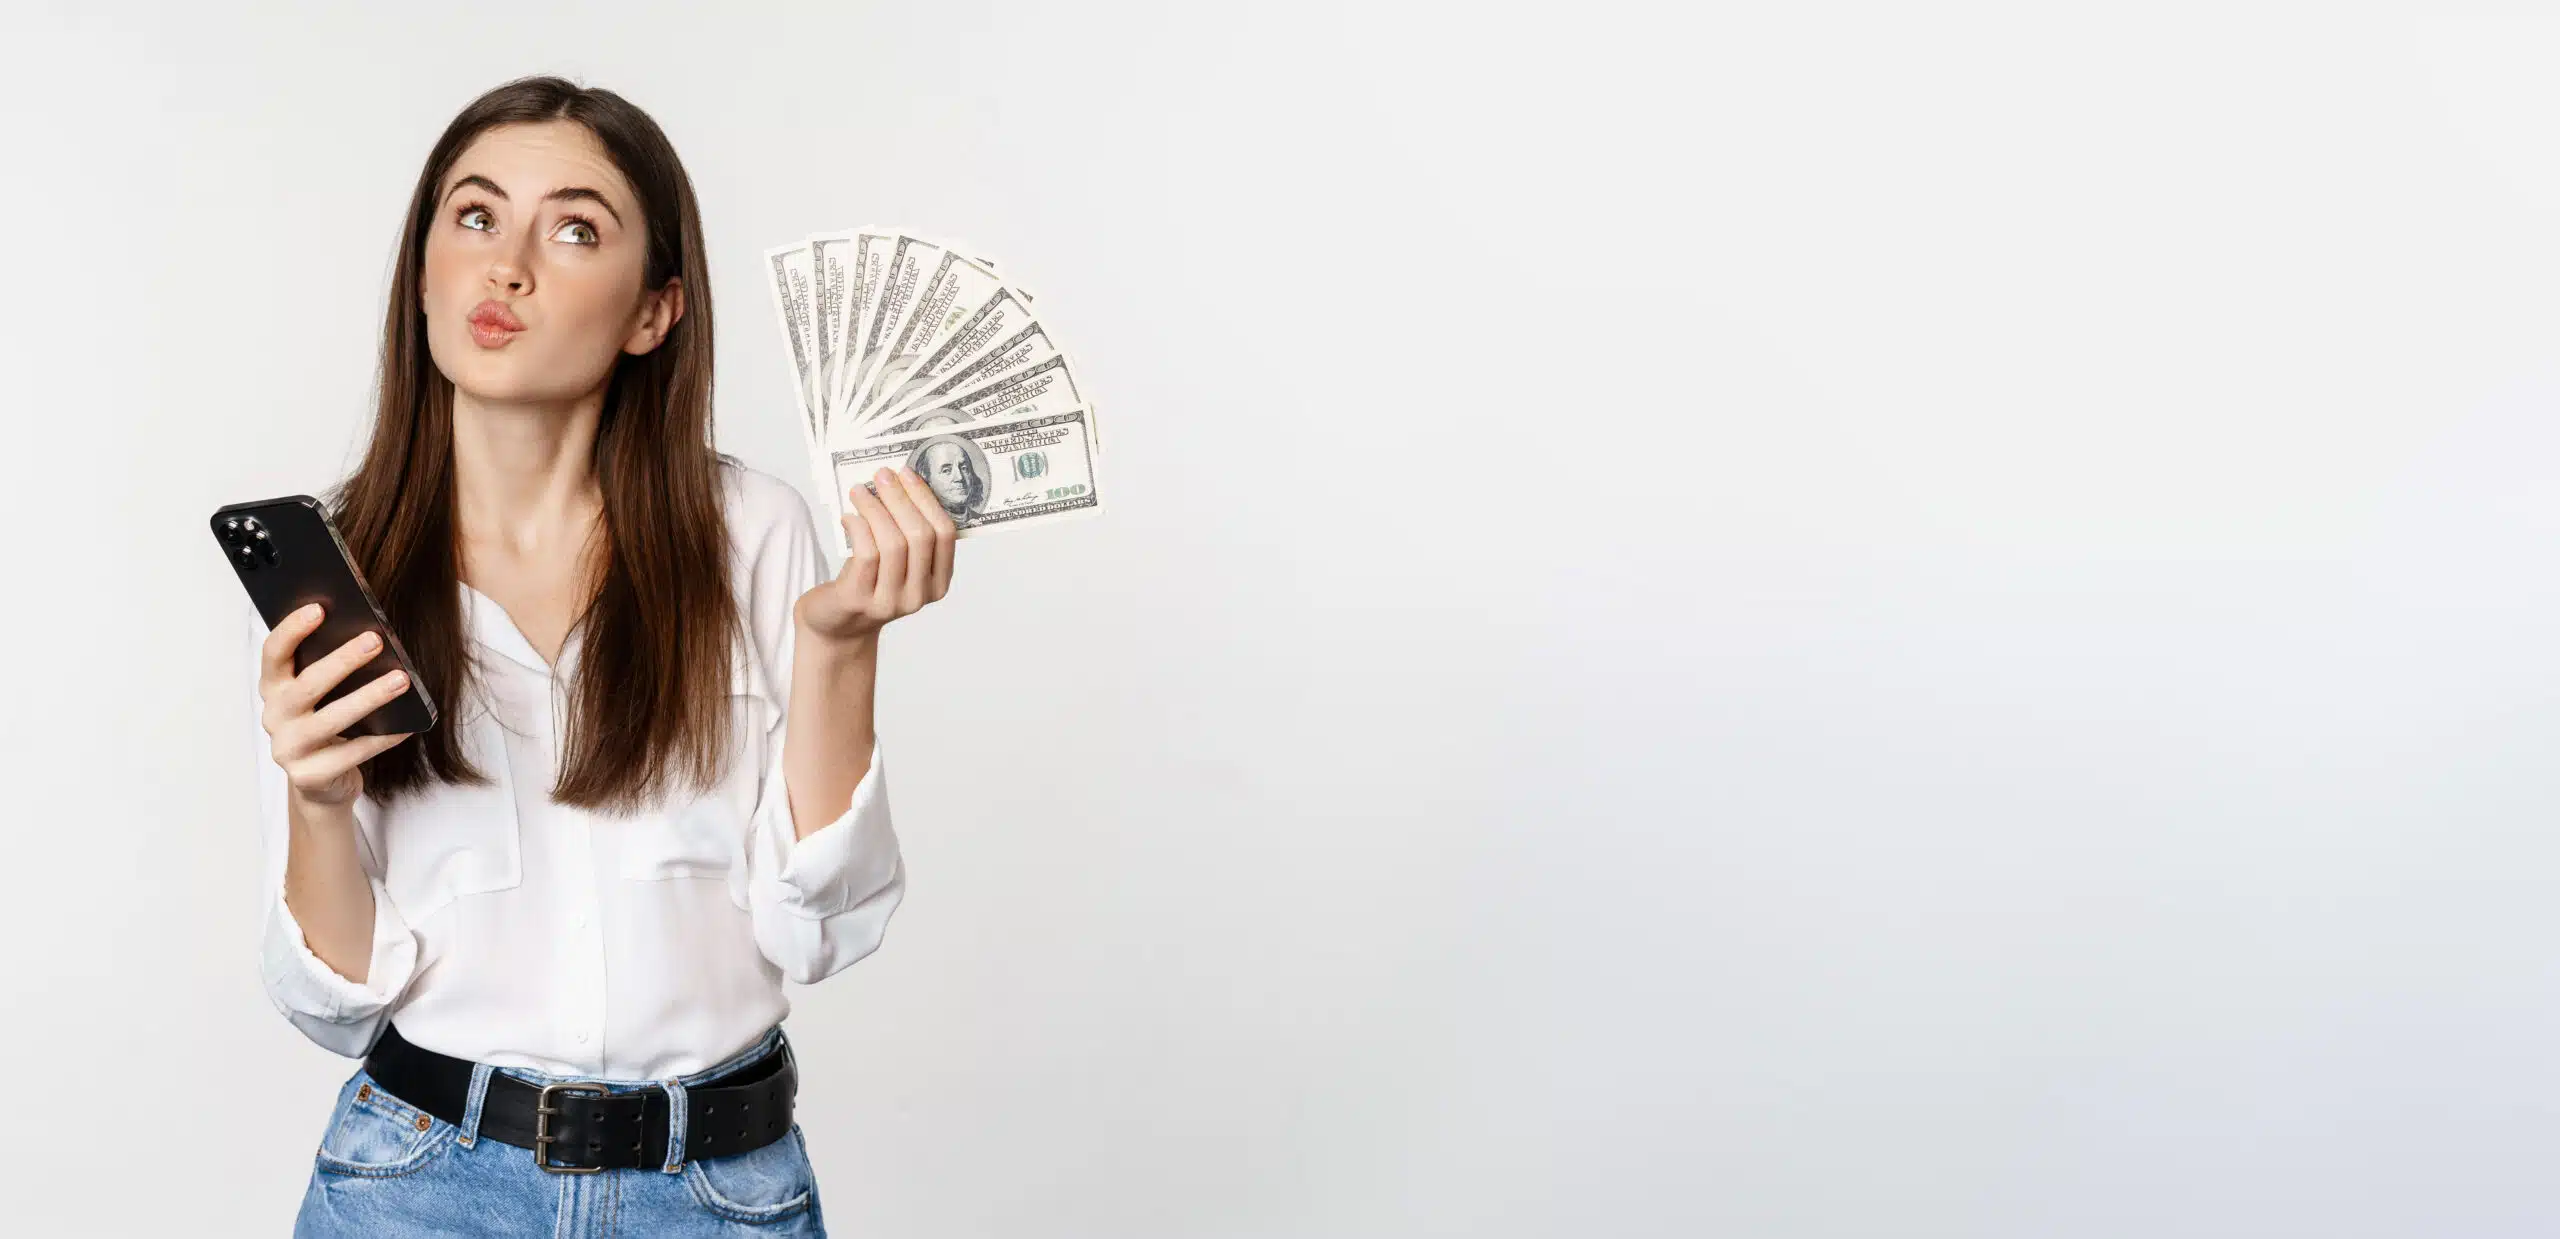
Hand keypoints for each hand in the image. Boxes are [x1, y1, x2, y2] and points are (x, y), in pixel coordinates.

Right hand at [258, 602, 416, 806]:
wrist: (322, 782)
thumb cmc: (327, 723)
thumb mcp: (323, 695)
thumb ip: (331, 667)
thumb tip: (371, 632)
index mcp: (274, 688)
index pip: (274, 653)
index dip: (292, 629)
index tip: (320, 608)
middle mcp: (274, 717)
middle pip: (307, 685)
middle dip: (343, 661)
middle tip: (376, 640)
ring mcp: (288, 749)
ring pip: (331, 720)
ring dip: (369, 697)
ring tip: (402, 680)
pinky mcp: (309, 776)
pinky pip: (352, 754)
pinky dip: (382, 738)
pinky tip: (407, 725)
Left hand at [795, 465, 958, 643]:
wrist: (837, 623)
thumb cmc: (869, 582)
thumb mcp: (898, 563)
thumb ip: (908, 533)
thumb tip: (903, 482)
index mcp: (938, 582)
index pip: (945, 535)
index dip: (927, 500)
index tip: (907, 474)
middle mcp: (919, 595)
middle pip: (920, 536)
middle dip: (901, 498)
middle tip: (882, 475)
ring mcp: (890, 602)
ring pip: (892, 543)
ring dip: (875, 509)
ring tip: (859, 491)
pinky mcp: (860, 600)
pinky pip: (866, 555)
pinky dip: (858, 527)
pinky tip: (849, 517)